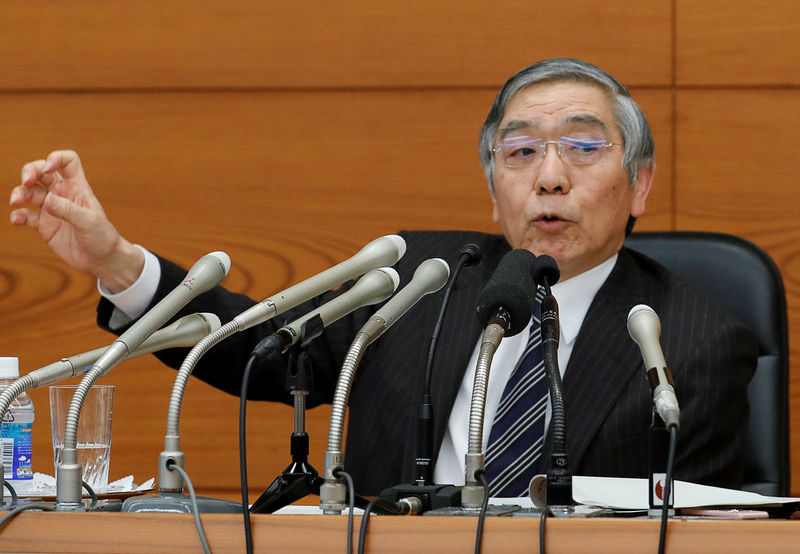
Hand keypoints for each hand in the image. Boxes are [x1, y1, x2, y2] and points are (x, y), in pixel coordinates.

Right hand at [9, 150, 143, 292]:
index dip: (56, 158)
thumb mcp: (89, 222)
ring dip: (20, 193)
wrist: (102, 260)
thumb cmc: (102, 238)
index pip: (68, 162)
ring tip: (15, 202)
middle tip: (26, 181)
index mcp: (79, 188)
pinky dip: (18, 215)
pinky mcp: (44, 226)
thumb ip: (69, 211)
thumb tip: (47, 200)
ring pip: (30, 192)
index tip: (49, 168)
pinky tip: (17, 220)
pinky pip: (26, 216)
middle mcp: (63, 195)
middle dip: (30, 171)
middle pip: (42, 172)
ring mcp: (52, 209)